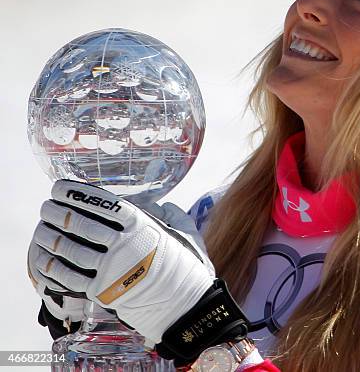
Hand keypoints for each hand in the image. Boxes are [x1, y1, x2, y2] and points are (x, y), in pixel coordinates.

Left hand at [31, 179, 215, 343]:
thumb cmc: (184, 266)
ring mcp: (112, 270)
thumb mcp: (185, 232)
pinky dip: (52, 266)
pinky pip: (70, 277)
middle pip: (81, 224)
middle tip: (46, 206)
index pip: (103, 204)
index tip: (60, 188)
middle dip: (58, 213)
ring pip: (71, 249)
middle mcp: (124, 245)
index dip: (78, 194)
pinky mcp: (103, 292)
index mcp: (143, 227)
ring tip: (40, 228)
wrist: (184, 304)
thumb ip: (170, 214)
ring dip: (50, 237)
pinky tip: (42, 257)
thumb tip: (158, 204)